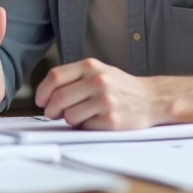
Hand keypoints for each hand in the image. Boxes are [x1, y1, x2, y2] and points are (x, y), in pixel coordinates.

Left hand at [35, 58, 159, 129]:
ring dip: (70, 119)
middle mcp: (98, 81)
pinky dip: (85, 126)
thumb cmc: (119, 86)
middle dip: (51, 110)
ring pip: (69, 116)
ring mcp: (105, 100)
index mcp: (90, 66)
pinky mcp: (111, 120)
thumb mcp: (97, 71)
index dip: (42, 91)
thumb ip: (73, 78)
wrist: (151, 99)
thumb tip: (46, 97)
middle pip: (58, 98)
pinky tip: (96, 120)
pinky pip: (84, 127)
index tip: (40, 101)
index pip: (55, 77)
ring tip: (82, 115)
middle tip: (53, 114)